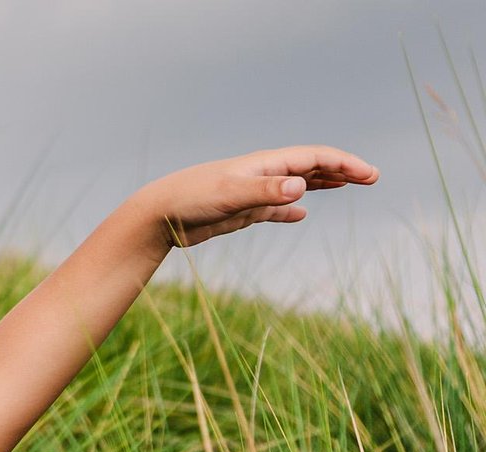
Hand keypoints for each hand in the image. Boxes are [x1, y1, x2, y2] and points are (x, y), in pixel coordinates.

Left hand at [131, 145, 378, 247]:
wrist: (157, 216)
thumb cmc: (190, 200)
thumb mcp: (231, 195)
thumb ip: (266, 192)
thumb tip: (302, 187)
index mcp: (264, 165)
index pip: (313, 158)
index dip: (344, 163)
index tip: (370, 175)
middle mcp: (261, 175)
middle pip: (309, 167)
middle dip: (341, 170)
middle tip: (372, 178)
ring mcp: (251, 192)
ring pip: (294, 185)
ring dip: (321, 183)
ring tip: (347, 185)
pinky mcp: (239, 211)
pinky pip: (273, 208)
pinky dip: (290, 210)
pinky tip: (301, 214)